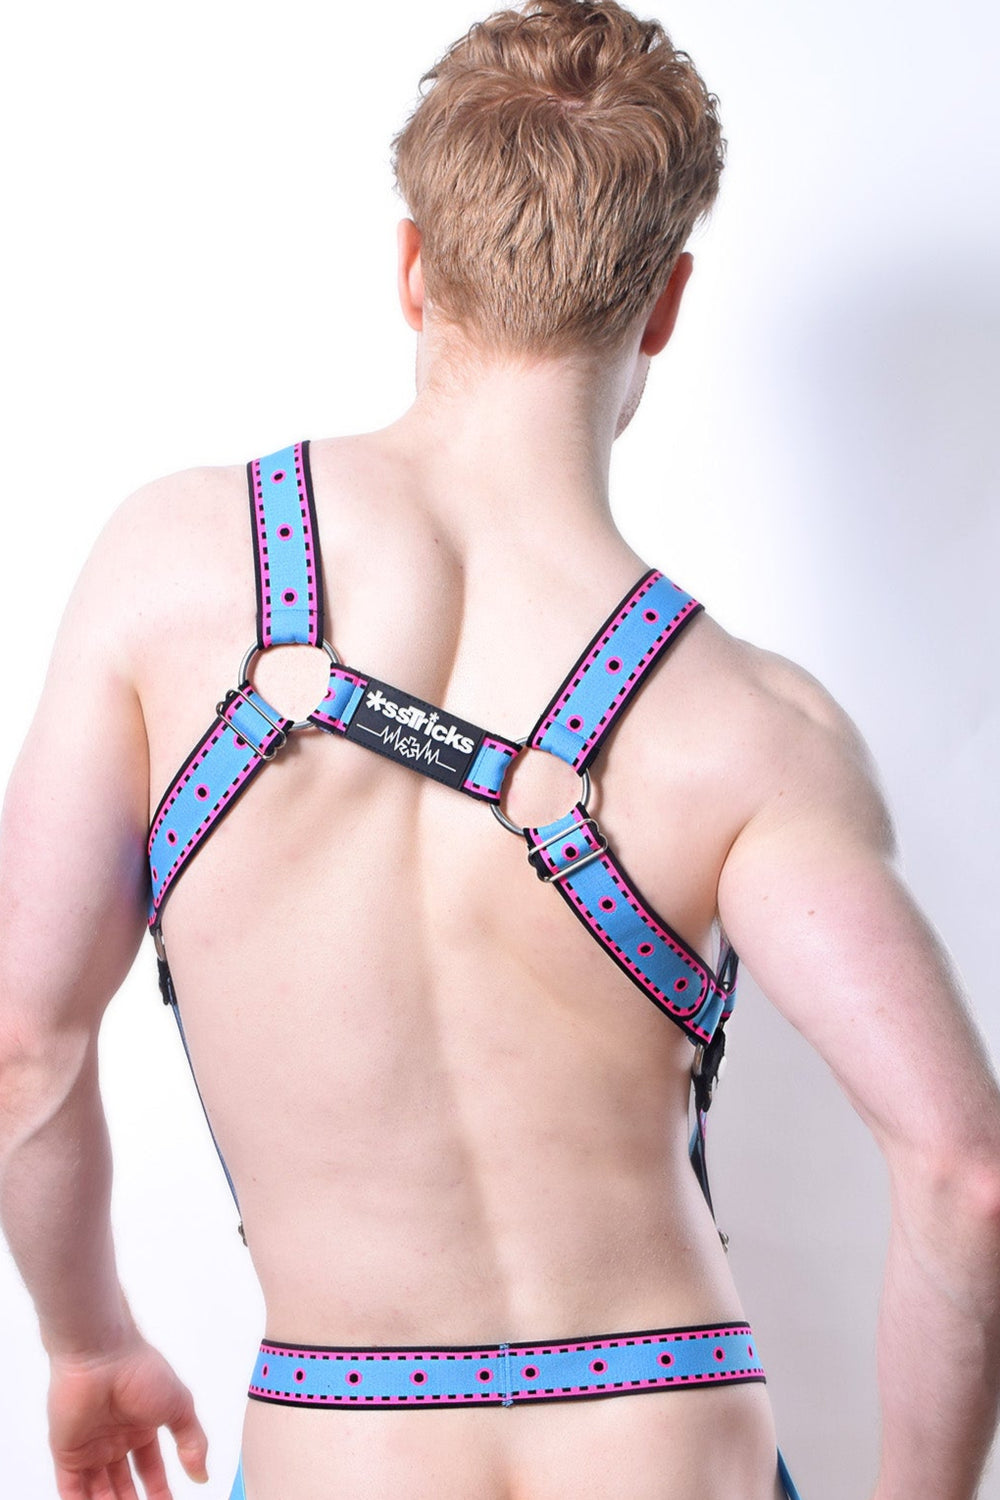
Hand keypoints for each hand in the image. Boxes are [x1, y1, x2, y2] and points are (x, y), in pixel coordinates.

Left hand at [47, 1332, 208, 1499]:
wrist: (101, 1358)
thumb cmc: (141, 1372)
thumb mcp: (180, 1407)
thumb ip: (192, 1442)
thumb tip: (202, 1474)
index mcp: (140, 1426)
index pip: (149, 1469)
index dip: (158, 1491)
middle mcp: (115, 1439)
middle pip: (123, 1484)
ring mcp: (90, 1448)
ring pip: (99, 1491)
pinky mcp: (67, 1454)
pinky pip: (72, 1491)